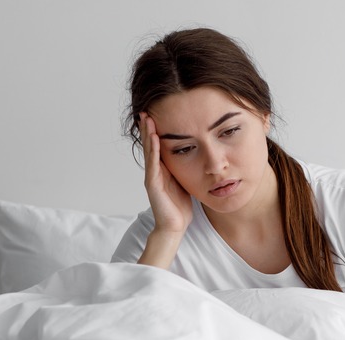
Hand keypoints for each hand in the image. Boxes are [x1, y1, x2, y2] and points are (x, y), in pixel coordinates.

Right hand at [139, 112, 192, 235]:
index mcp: (163, 169)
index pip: (158, 145)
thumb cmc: (180, 206)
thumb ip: (186, 168)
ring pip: (149, 150)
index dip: (156, 130)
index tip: (157, 113)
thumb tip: (198, 154)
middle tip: (146, 110)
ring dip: (148, 133)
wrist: (175, 226)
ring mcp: (152, 176)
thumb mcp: (185, 180)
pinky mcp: (152, 184)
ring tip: (147, 118)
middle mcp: (155, 170)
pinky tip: (154, 137)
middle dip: (149, 127)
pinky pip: (153, 164)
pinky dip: (153, 150)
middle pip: (150, 144)